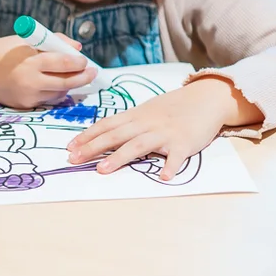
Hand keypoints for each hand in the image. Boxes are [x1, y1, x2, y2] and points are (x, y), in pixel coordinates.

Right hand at [0, 34, 93, 109]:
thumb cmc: (6, 50)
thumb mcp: (28, 40)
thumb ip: (54, 41)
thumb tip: (78, 49)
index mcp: (30, 61)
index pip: (62, 62)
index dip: (78, 62)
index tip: (85, 60)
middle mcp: (29, 81)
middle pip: (66, 82)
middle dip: (83, 77)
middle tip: (93, 72)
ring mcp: (27, 96)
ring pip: (59, 93)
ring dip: (69, 85)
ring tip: (74, 76)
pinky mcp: (24, 105)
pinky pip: (47, 99)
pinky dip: (54, 92)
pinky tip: (55, 84)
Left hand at [66, 76, 259, 180]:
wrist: (206, 98)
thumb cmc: (175, 107)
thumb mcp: (148, 110)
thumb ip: (129, 122)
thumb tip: (105, 134)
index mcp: (137, 116)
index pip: (107, 125)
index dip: (87, 136)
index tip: (69, 147)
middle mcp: (147, 123)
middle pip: (116, 135)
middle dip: (92, 148)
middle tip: (73, 160)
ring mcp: (166, 133)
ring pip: (139, 144)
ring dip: (119, 157)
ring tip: (102, 170)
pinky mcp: (185, 143)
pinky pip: (176, 156)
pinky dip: (170, 166)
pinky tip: (163, 177)